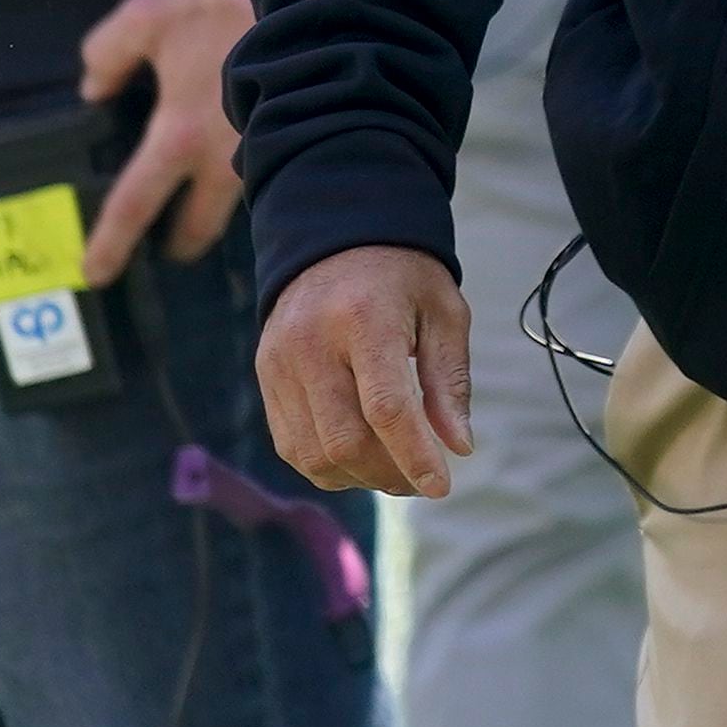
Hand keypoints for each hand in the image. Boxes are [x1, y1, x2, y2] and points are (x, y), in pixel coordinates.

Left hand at [78, 0, 253, 285]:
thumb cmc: (227, 8)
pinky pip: (270, 160)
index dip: (110, 245)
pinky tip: (255, 144)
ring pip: (240, 198)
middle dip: (183, 243)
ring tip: (213, 196)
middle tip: (173, 246)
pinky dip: (258, 164)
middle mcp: (224, 158)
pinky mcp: (299, 127)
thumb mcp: (150, 17)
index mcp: (178, 136)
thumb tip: (95, 86)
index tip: (95, 274)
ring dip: (223, 205)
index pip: (134, 207)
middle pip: (201, 227)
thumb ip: (109, 53)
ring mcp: (268, 147)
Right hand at [258, 243, 475, 496]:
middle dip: (388, 474)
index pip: (386, 409)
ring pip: (312, 453)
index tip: (442, 487)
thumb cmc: (402, 278)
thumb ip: (449, 381)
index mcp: (364, 320)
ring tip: (394, 471)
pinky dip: (328, 465)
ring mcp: (280, 363)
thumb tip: (459, 447)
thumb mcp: (444, 312)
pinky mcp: (266, 377)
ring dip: (358, 477)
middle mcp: (312, 344)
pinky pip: (291, 444)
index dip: (414, 456)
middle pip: (343, 440)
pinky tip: (360, 458)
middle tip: (421, 481)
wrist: (336, 239)